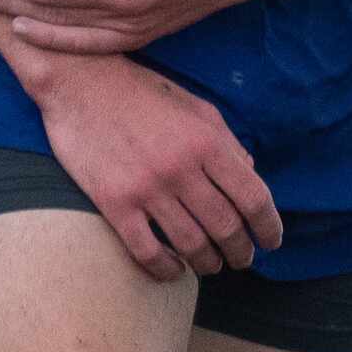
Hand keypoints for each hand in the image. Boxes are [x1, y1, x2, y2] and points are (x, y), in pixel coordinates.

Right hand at [31, 54, 282, 280]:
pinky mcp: (114, 202)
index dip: (269, 226)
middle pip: (226, 227)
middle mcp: (181, 167)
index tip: (271, 241)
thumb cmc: (142, 93)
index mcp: (207, 141)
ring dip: (207, 264)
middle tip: (242, 259)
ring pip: (191, 245)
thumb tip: (251, 174)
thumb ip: (226, 141)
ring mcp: (146, 188)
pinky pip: (147, 251)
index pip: (253, 197)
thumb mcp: (195, 107)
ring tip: (211, 266)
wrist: (80, 82)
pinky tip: (173, 270)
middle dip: (241, 251)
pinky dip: (166, 269)